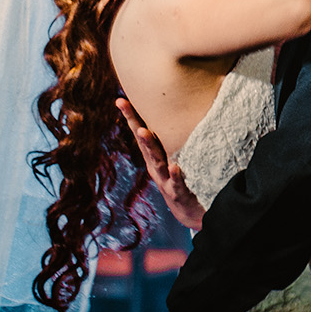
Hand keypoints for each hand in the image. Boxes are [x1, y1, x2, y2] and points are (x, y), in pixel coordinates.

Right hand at [117, 97, 204, 231]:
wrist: (190, 212)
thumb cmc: (182, 178)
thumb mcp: (174, 157)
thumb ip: (172, 138)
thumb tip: (182, 109)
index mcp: (154, 155)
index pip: (140, 132)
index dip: (130, 116)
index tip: (120, 99)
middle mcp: (155, 165)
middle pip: (143, 142)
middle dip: (134, 123)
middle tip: (125, 106)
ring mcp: (165, 179)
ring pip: (156, 160)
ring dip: (149, 145)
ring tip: (143, 131)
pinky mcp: (178, 192)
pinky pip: (177, 182)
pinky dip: (175, 175)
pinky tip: (175, 166)